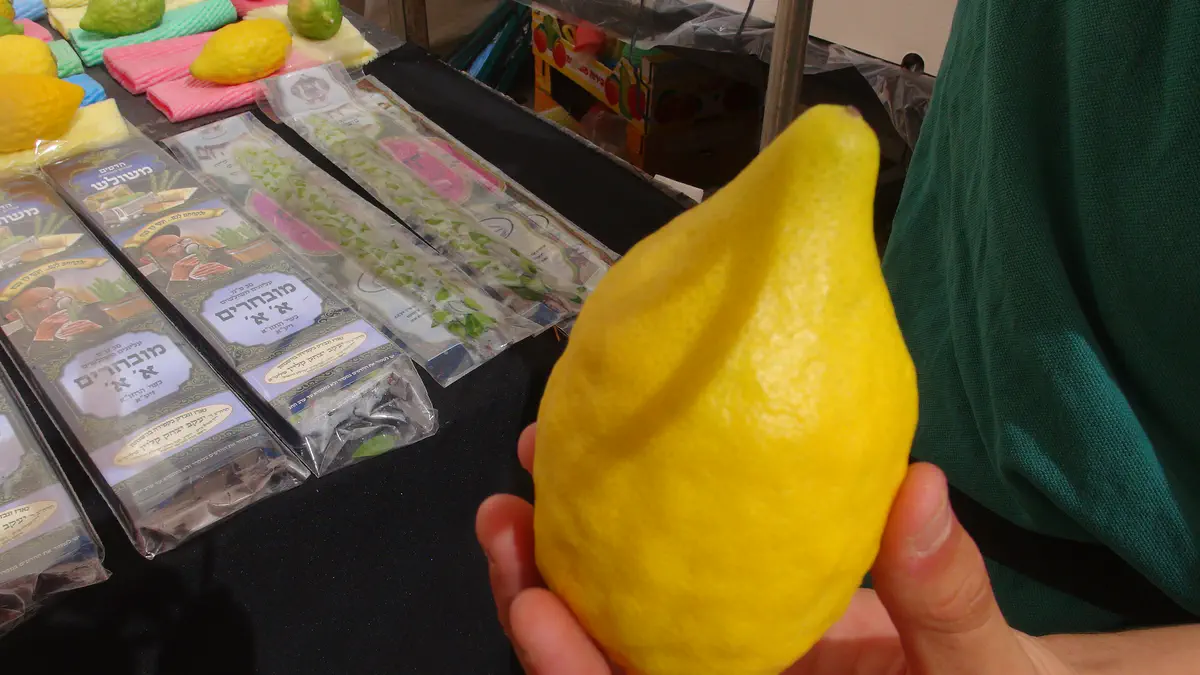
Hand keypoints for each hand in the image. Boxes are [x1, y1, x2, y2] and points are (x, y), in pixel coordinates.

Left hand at [477, 424, 1079, 673]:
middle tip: (502, 515)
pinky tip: (615, 451)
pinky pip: (671, 565)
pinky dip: (633, 514)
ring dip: (565, 545)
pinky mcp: (737, 600)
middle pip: (606, 659)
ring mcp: (722, 643)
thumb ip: (947, 601)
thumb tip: (920, 488)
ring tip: (536, 457)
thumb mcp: (983, 670)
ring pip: (622, 608)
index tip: (533, 609)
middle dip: (536, 598)